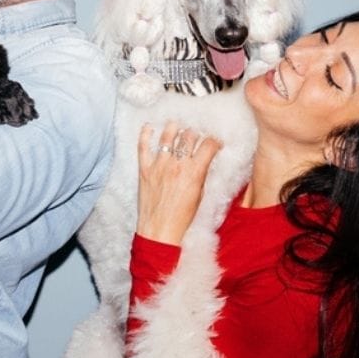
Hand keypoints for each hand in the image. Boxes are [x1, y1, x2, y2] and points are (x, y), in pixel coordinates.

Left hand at [135, 122, 221, 244]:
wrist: (159, 231)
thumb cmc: (182, 218)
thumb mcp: (199, 195)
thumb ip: (201, 175)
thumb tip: (203, 161)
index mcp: (194, 172)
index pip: (208, 145)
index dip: (215, 141)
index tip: (215, 143)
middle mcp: (177, 165)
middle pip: (188, 136)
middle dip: (195, 134)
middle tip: (195, 137)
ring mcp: (159, 165)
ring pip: (167, 135)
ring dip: (174, 128)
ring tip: (176, 126)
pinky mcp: (144, 169)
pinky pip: (143, 146)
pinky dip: (145, 134)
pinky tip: (149, 127)